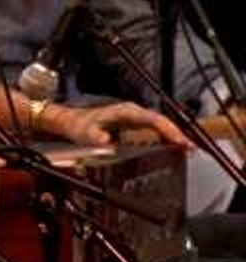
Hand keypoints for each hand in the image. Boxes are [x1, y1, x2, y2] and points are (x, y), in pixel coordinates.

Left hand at [52, 101, 193, 148]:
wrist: (71, 122)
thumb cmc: (79, 126)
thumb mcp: (87, 135)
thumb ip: (99, 140)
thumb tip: (110, 144)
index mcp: (125, 111)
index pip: (152, 119)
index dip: (167, 130)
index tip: (179, 140)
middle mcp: (133, 112)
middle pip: (160, 121)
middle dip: (177, 134)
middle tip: (191, 149)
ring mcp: (134, 117)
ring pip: (159, 125)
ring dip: (174, 136)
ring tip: (188, 150)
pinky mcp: (134, 124)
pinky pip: (154, 130)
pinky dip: (165, 138)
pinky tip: (174, 147)